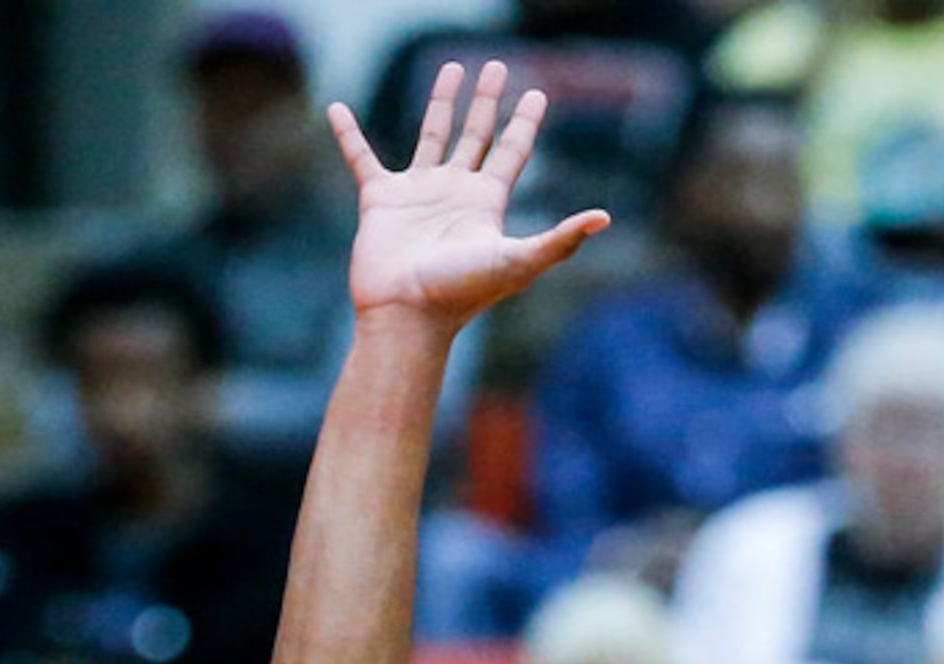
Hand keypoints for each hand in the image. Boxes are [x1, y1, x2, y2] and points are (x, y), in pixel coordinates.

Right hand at [329, 62, 608, 332]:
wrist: (407, 315)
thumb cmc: (460, 294)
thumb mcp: (516, 262)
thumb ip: (559, 239)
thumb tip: (604, 218)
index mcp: (486, 203)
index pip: (511, 152)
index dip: (525, 123)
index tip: (537, 94)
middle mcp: (454, 192)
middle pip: (476, 135)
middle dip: (488, 102)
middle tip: (498, 67)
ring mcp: (417, 194)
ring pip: (431, 136)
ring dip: (441, 103)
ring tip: (451, 68)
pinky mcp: (380, 201)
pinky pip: (362, 158)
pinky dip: (349, 135)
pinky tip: (339, 110)